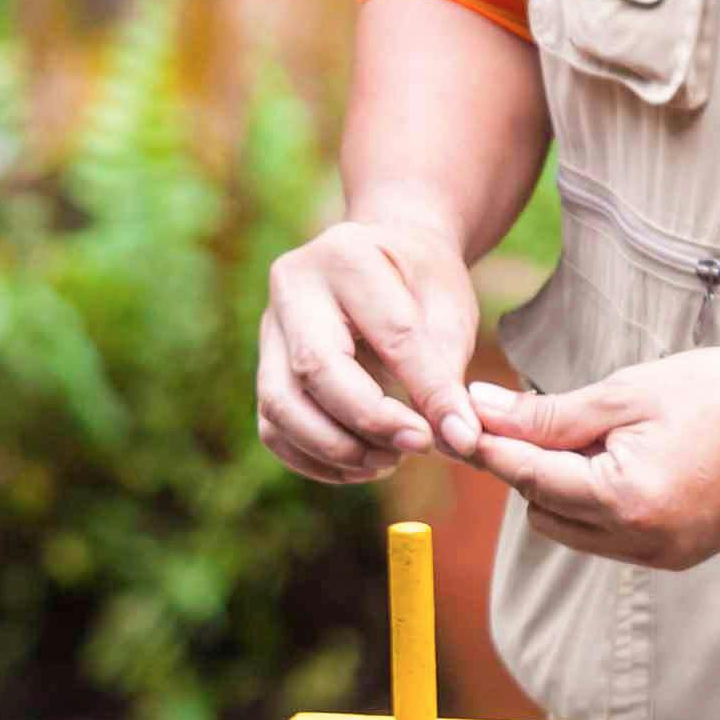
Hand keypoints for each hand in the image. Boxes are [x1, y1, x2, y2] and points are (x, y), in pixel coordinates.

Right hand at [257, 216, 484, 483]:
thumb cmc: (420, 281)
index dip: (425, 391)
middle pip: (313, 370)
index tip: (458, 435)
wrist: (380, 255)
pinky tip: (360, 464)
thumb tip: (457, 442)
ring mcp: (267, 331)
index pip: (388, 335)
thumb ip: (447, 373)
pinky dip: (314, 459)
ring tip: (389, 460)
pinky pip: (272, 428)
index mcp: (347, 258)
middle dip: (368, 421)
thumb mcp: (448, 308)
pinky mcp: (262, 368)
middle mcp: (291, 290)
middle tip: (418, 447)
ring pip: (281, 406)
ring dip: (336, 448)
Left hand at [466, 349, 719, 569]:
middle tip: (532, 419)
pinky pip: (604, 535)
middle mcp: (641, 539)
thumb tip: (478, 410)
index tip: (458, 422)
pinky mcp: (675, 555)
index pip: (528, 475)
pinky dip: (593, 501)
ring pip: (566, 526)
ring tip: (597, 438)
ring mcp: (660, 553)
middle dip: (529, 465)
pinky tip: (618, 462)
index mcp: (626, 498)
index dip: (488, 446)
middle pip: (539, 506)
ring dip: (560, 486)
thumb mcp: (627, 394)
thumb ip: (547, 413)